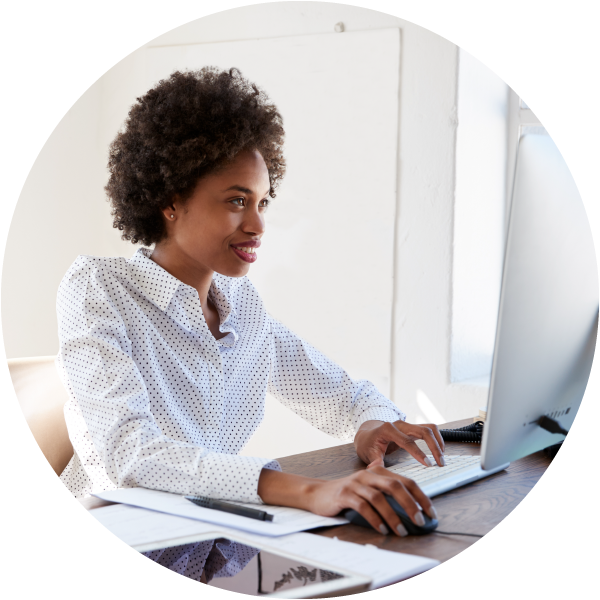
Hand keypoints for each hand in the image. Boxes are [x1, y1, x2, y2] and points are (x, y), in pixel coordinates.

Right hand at [258, 467, 436, 536]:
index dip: (420, 496)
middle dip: (411, 504)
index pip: (405, 481)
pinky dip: (375, 519)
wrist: (318, 493)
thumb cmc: (347, 492)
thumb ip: (387, 488)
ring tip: (401, 531)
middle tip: (420, 521)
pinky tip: (382, 529)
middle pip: (394, 486)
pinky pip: (363, 506)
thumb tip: (413, 501)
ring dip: (393, 516)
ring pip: (379, 498)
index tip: (431, 512)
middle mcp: (368, 474)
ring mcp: (355, 483)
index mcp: (378, 471)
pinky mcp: (344, 494)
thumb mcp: (369, 487)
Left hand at [354, 419, 444, 467]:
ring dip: (438, 442)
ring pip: (429, 428)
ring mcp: (407, 425)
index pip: (407, 441)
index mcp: (388, 429)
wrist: (367, 434)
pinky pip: (429, 429)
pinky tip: (440, 450)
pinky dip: (437, 438)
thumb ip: (374, 460)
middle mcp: (400, 424)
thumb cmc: (368, 444)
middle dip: (434, 447)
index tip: (428, 464)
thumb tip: (375, 468)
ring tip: (442, 458)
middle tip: (440, 463)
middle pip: (423, 431)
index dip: (418, 453)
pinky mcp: (413, 428)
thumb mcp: (368, 453)